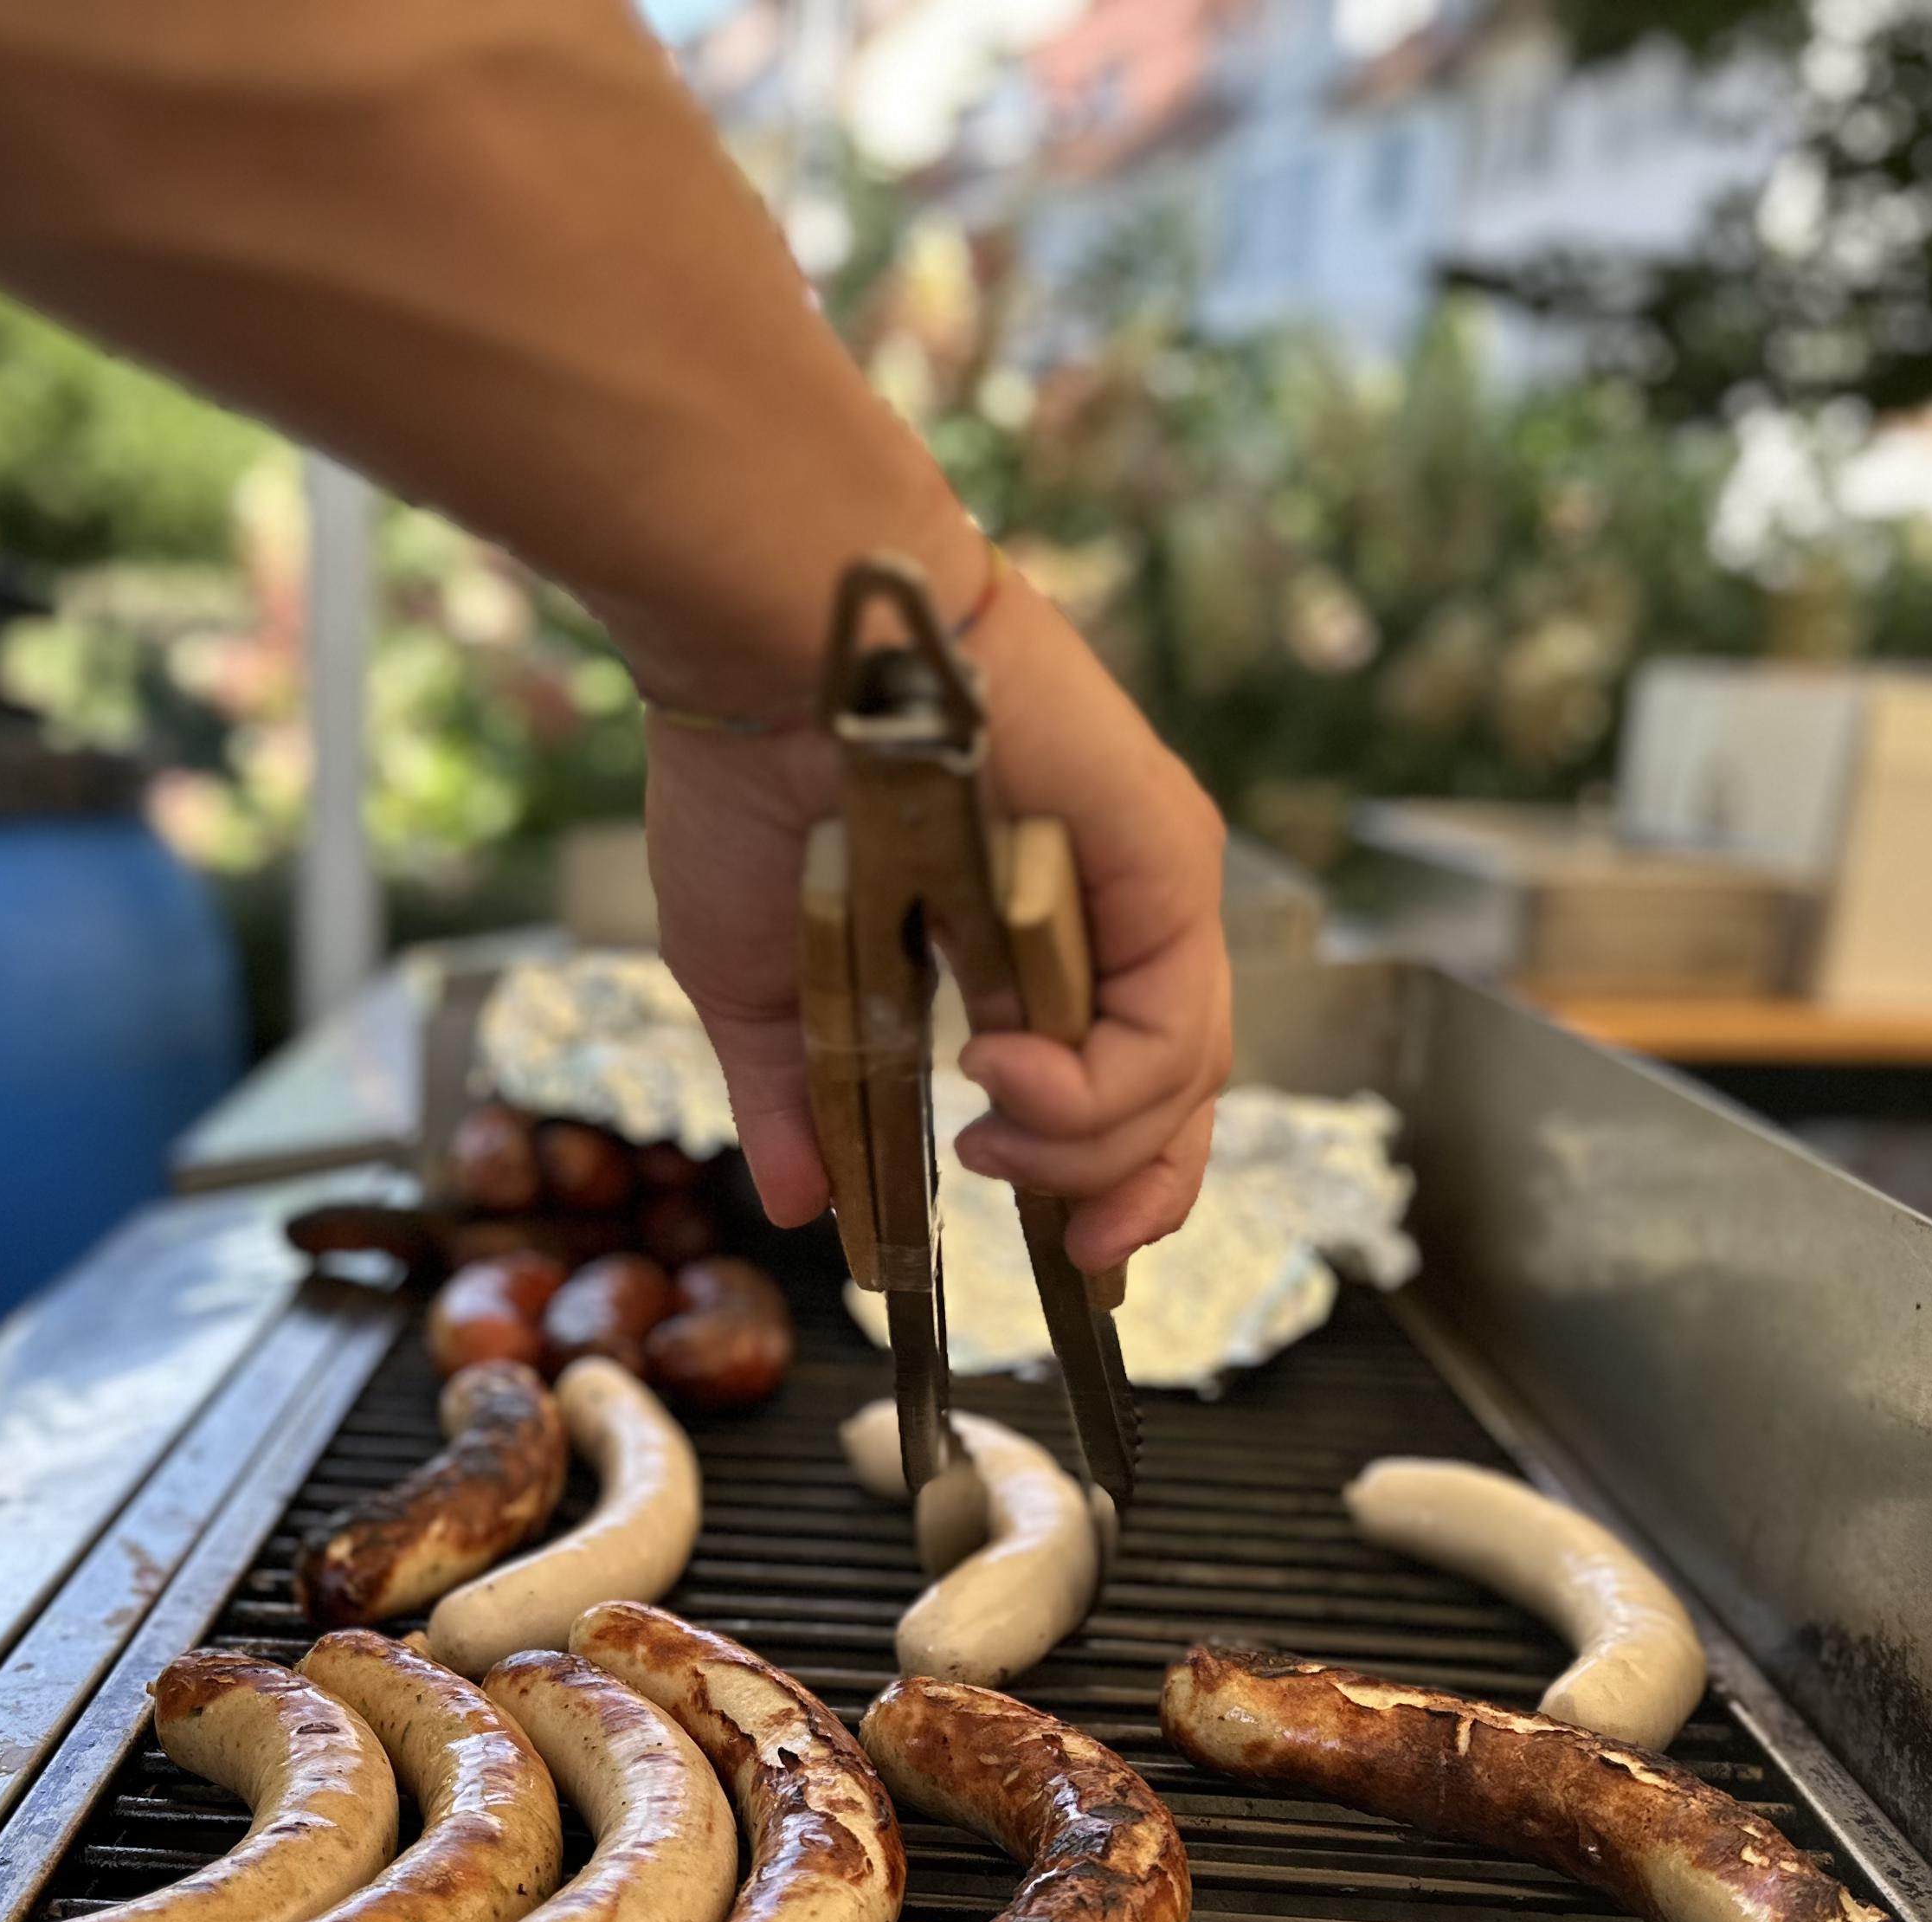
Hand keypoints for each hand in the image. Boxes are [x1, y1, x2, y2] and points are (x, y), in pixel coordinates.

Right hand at [636, 565, 1232, 1271]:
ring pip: (1183, 1077)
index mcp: (1013, 946)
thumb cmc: (748, 782)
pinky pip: (1177, 1019)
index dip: (1099, 1186)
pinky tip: (1007, 1083)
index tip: (1071, 1262)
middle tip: (1077, 1256)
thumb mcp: (756, 985)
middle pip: (1176, 1099)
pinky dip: (1105, 1088)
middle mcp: (1094, 917)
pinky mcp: (1165, 854)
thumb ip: (793, 1097)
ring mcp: (1138, 886)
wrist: (765, 647)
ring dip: (1089, 1148)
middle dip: (1132, 1199)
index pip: (1109, 1094)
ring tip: (990, 1139)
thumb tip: (801, 1207)